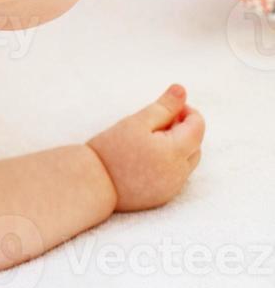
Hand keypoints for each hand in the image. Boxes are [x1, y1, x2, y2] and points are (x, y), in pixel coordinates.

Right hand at [87, 85, 205, 211]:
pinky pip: (174, 177)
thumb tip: (181, 90)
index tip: (167, 107)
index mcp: (175, 152)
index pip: (198, 126)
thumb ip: (163, 107)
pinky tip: (145, 161)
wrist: (90, 184)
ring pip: (186, 162)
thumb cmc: (110, 150)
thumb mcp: (136, 123)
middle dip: (182, 131)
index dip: (186, 111)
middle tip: (155, 124)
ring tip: (148, 142)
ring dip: (177, 149)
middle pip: (195, 145)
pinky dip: (167, 165)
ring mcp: (172, 187)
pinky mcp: (162, 197)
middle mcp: (179, 173)